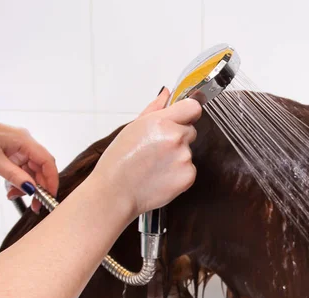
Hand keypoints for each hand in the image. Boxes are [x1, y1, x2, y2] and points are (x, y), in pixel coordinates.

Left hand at [0, 123, 58, 212]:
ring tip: (14, 195)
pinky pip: (22, 168)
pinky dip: (19, 179)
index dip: (52, 180)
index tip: (49, 197)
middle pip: (41, 167)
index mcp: (24, 140)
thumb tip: (31, 189)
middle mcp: (25, 142)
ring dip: (27, 185)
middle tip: (35, 205)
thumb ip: (14, 175)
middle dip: (39, 187)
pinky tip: (11, 188)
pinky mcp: (12, 151)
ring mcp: (19, 146)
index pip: (47, 161)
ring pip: (32, 169)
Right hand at [91, 88, 201, 217]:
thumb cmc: (119, 161)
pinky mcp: (189, 176)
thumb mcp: (133, 127)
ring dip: (178, 156)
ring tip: (155, 165)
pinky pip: (190, 169)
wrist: (115, 192)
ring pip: (189, 151)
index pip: (193, 107)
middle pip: (191, 130)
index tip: (182, 119)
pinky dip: (179, 173)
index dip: (187, 113)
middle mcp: (176, 138)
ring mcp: (184, 158)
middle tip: (157, 149)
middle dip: (178, 137)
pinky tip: (161, 176)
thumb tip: (167, 93)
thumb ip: (154, 108)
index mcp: (161, 121)